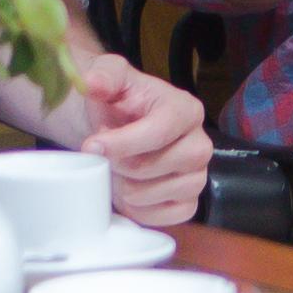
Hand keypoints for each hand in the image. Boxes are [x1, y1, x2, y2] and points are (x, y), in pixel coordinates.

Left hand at [69, 52, 212, 226]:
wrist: (116, 127)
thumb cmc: (117, 103)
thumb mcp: (109, 77)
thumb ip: (104, 75)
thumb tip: (94, 82)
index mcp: (186, 109)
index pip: (160, 130)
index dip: (123, 142)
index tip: (92, 146)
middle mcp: (200, 143)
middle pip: (157, 166)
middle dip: (121, 166)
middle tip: (107, 158)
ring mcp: (198, 175)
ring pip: (157, 194)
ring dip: (126, 189)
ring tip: (117, 173)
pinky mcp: (190, 202)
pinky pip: (165, 217)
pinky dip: (140, 210)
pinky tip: (129, 194)